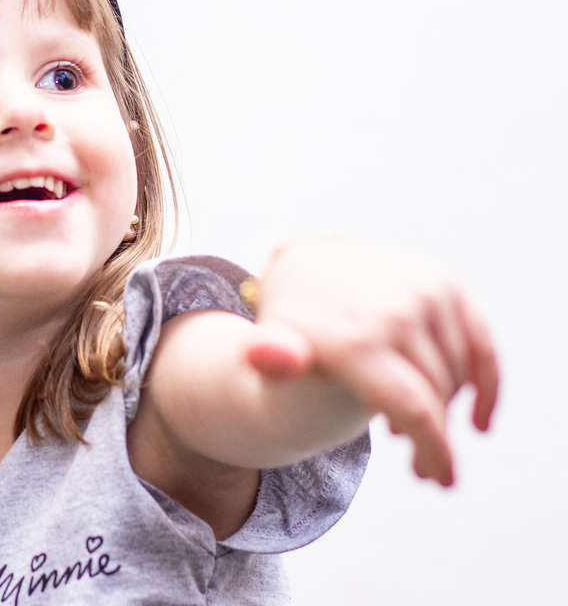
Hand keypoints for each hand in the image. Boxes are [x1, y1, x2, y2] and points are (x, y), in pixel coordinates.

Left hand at [245, 238, 498, 485]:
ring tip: (411, 430)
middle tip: (418, 464)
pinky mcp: (444, 283)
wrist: (306, 268)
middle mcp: (394, 308)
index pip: (412, 406)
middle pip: (435, 395)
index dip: (434, 449)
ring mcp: (424, 291)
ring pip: (455, 374)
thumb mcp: (274, 346)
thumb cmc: (294, 327)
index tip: (441, 480)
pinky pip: (480, 342)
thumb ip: (272, 358)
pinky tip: (480, 419)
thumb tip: (263, 356)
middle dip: (433, 437)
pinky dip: (486, 382)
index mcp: (355, 336)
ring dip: (446, 410)